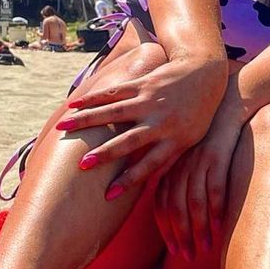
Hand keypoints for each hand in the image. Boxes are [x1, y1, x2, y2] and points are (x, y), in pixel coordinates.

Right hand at [57, 53, 227, 192]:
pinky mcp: (143, 83)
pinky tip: (73, 106)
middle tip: (82, 166)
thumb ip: (169, 159)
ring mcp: (151, 101)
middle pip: (130, 140)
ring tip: (63, 130)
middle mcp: (162, 121)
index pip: (150, 165)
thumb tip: (150, 186)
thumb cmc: (197, 113)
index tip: (108, 195)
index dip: (129, 180)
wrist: (206, 73)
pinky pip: (115, 92)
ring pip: (115, 112)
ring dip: (88, 121)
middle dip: (106, 154)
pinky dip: (93, 99)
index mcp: (175, 140)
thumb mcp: (190, 139)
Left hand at [153, 89, 247, 258]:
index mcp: (169, 163)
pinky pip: (215, 188)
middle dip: (178, 235)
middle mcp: (179, 162)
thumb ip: (183, 178)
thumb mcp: (192, 152)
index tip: (173, 252)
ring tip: (202, 250)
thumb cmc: (213, 133)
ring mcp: (197, 159)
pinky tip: (220, 229)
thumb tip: (180, 212)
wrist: (232, 101)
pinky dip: (216, 211)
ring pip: (193, 202)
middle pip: (173, 206)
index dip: (165, 230)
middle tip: (186, 258)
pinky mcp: (217, 155)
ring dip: (197, 230)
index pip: (160, 203)